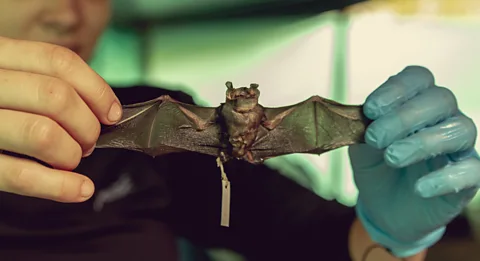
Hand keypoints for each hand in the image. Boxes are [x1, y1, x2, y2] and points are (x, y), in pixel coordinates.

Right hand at [0, 36, 121, 202]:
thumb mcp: (7, 79)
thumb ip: (42, 83)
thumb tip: (102, 109)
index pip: (58, 62)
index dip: (96, 90)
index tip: (112, 113)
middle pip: (56, 97)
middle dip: (86, 125)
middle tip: (88, 141)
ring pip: (42, 133)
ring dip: (71, 153)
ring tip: (71, 158)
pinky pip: (20, 175)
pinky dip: (59, 186)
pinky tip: (80, 189)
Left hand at [349, 66, 479, 256]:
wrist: (384, 207)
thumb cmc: (376, 167)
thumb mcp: (361, 146)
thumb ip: (361, 129)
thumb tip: (358, 117)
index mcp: (415, 102)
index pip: (418, 78)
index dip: (396, 89)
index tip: (370, 110)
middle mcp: (443, 117)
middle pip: (440, 99)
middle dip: (404, 117)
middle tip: (375, 138)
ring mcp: (459, 146)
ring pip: (460, 129)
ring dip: (423, 142)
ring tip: (392, 158)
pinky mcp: (469, 176)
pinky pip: (472, 170)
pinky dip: (445, 178)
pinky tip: (419, 188)